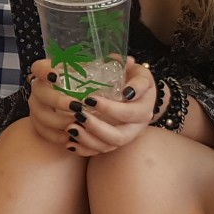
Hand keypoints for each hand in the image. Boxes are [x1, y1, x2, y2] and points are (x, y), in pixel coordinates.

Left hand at [28, 58, 154, 156]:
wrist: (137, 94)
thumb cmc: (135, 79)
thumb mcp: (138, 72)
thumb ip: (129, 68)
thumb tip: (122, 62)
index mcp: (144, 108)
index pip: (129, 113)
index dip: (110, 109)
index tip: (90, 99)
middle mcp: (137, 127)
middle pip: (119, 136)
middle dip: (96, 127)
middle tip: (78, 115)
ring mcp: (126, 137)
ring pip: (108, 147)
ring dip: (88, 139)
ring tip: (70, 128)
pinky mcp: (114, 143)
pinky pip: (99, 152)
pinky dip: (84, 150)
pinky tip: (69, 143)